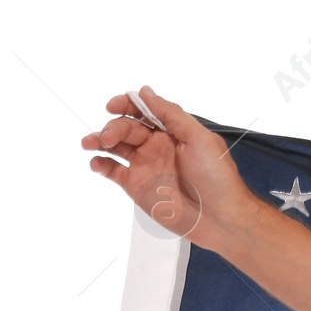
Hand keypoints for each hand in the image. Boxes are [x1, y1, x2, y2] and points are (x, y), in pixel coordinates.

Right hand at [81, 86, 259, 250]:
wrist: (220, 218)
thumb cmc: (217, 178)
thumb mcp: (199, 139)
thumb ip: (171, 114)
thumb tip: (145, 92)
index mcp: (174, 132)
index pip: (145, 110)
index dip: (127, 104)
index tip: (113, 105)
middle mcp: (158, 146)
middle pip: (127, 127)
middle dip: (114, 127)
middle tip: (108, 137)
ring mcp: (146, 165)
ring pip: (115, 146)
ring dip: (99, 140)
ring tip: (90, 143)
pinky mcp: (136, 186)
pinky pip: (112, 170)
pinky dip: (100, 164)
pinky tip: (97, 163)